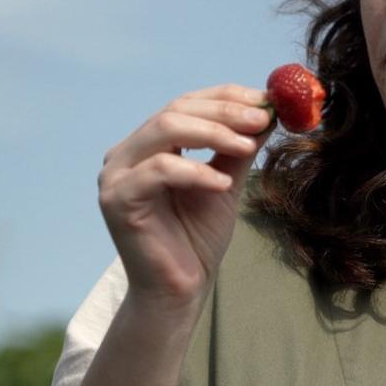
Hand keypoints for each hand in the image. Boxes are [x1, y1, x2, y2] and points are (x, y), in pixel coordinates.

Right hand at [96, 84, 272, 309]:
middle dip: (225, 112)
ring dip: (214, 133)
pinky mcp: (117, 198)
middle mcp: (126, 153)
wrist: (180, 288)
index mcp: (148, 144)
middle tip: (262, 119)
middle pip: (176, 110)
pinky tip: (222, 184)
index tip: (266, 101)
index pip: (186, 103)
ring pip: (165, 129)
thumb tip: (269, 111)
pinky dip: (196, 171)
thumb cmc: (197, 238)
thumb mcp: (225, 182)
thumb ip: (237, 149)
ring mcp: (116, 174)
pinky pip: (159, 169)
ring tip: (248, 147)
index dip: (226, 97)